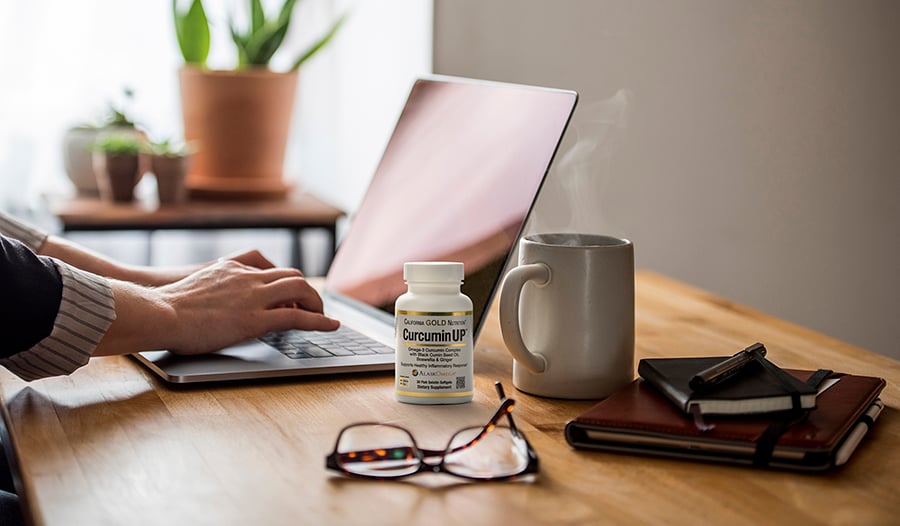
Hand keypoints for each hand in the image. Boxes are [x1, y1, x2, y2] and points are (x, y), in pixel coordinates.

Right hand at [94, 259, 339, 355]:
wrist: (157, 312)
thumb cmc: (165, 308)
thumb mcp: (192, 291)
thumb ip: (211, 292)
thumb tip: (213, 307)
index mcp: (231, 270)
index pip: (269, 270)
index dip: (284, 285)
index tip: (290, 298)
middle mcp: (247, 278)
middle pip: (291, 276)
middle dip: (307, 292)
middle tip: (312, 307)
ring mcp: (253, 297)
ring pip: (300, 289)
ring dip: (316, 303)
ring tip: (324, 316)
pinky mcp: (255, 319)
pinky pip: (297, 317)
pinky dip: (319, 320)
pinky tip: (331, 326)